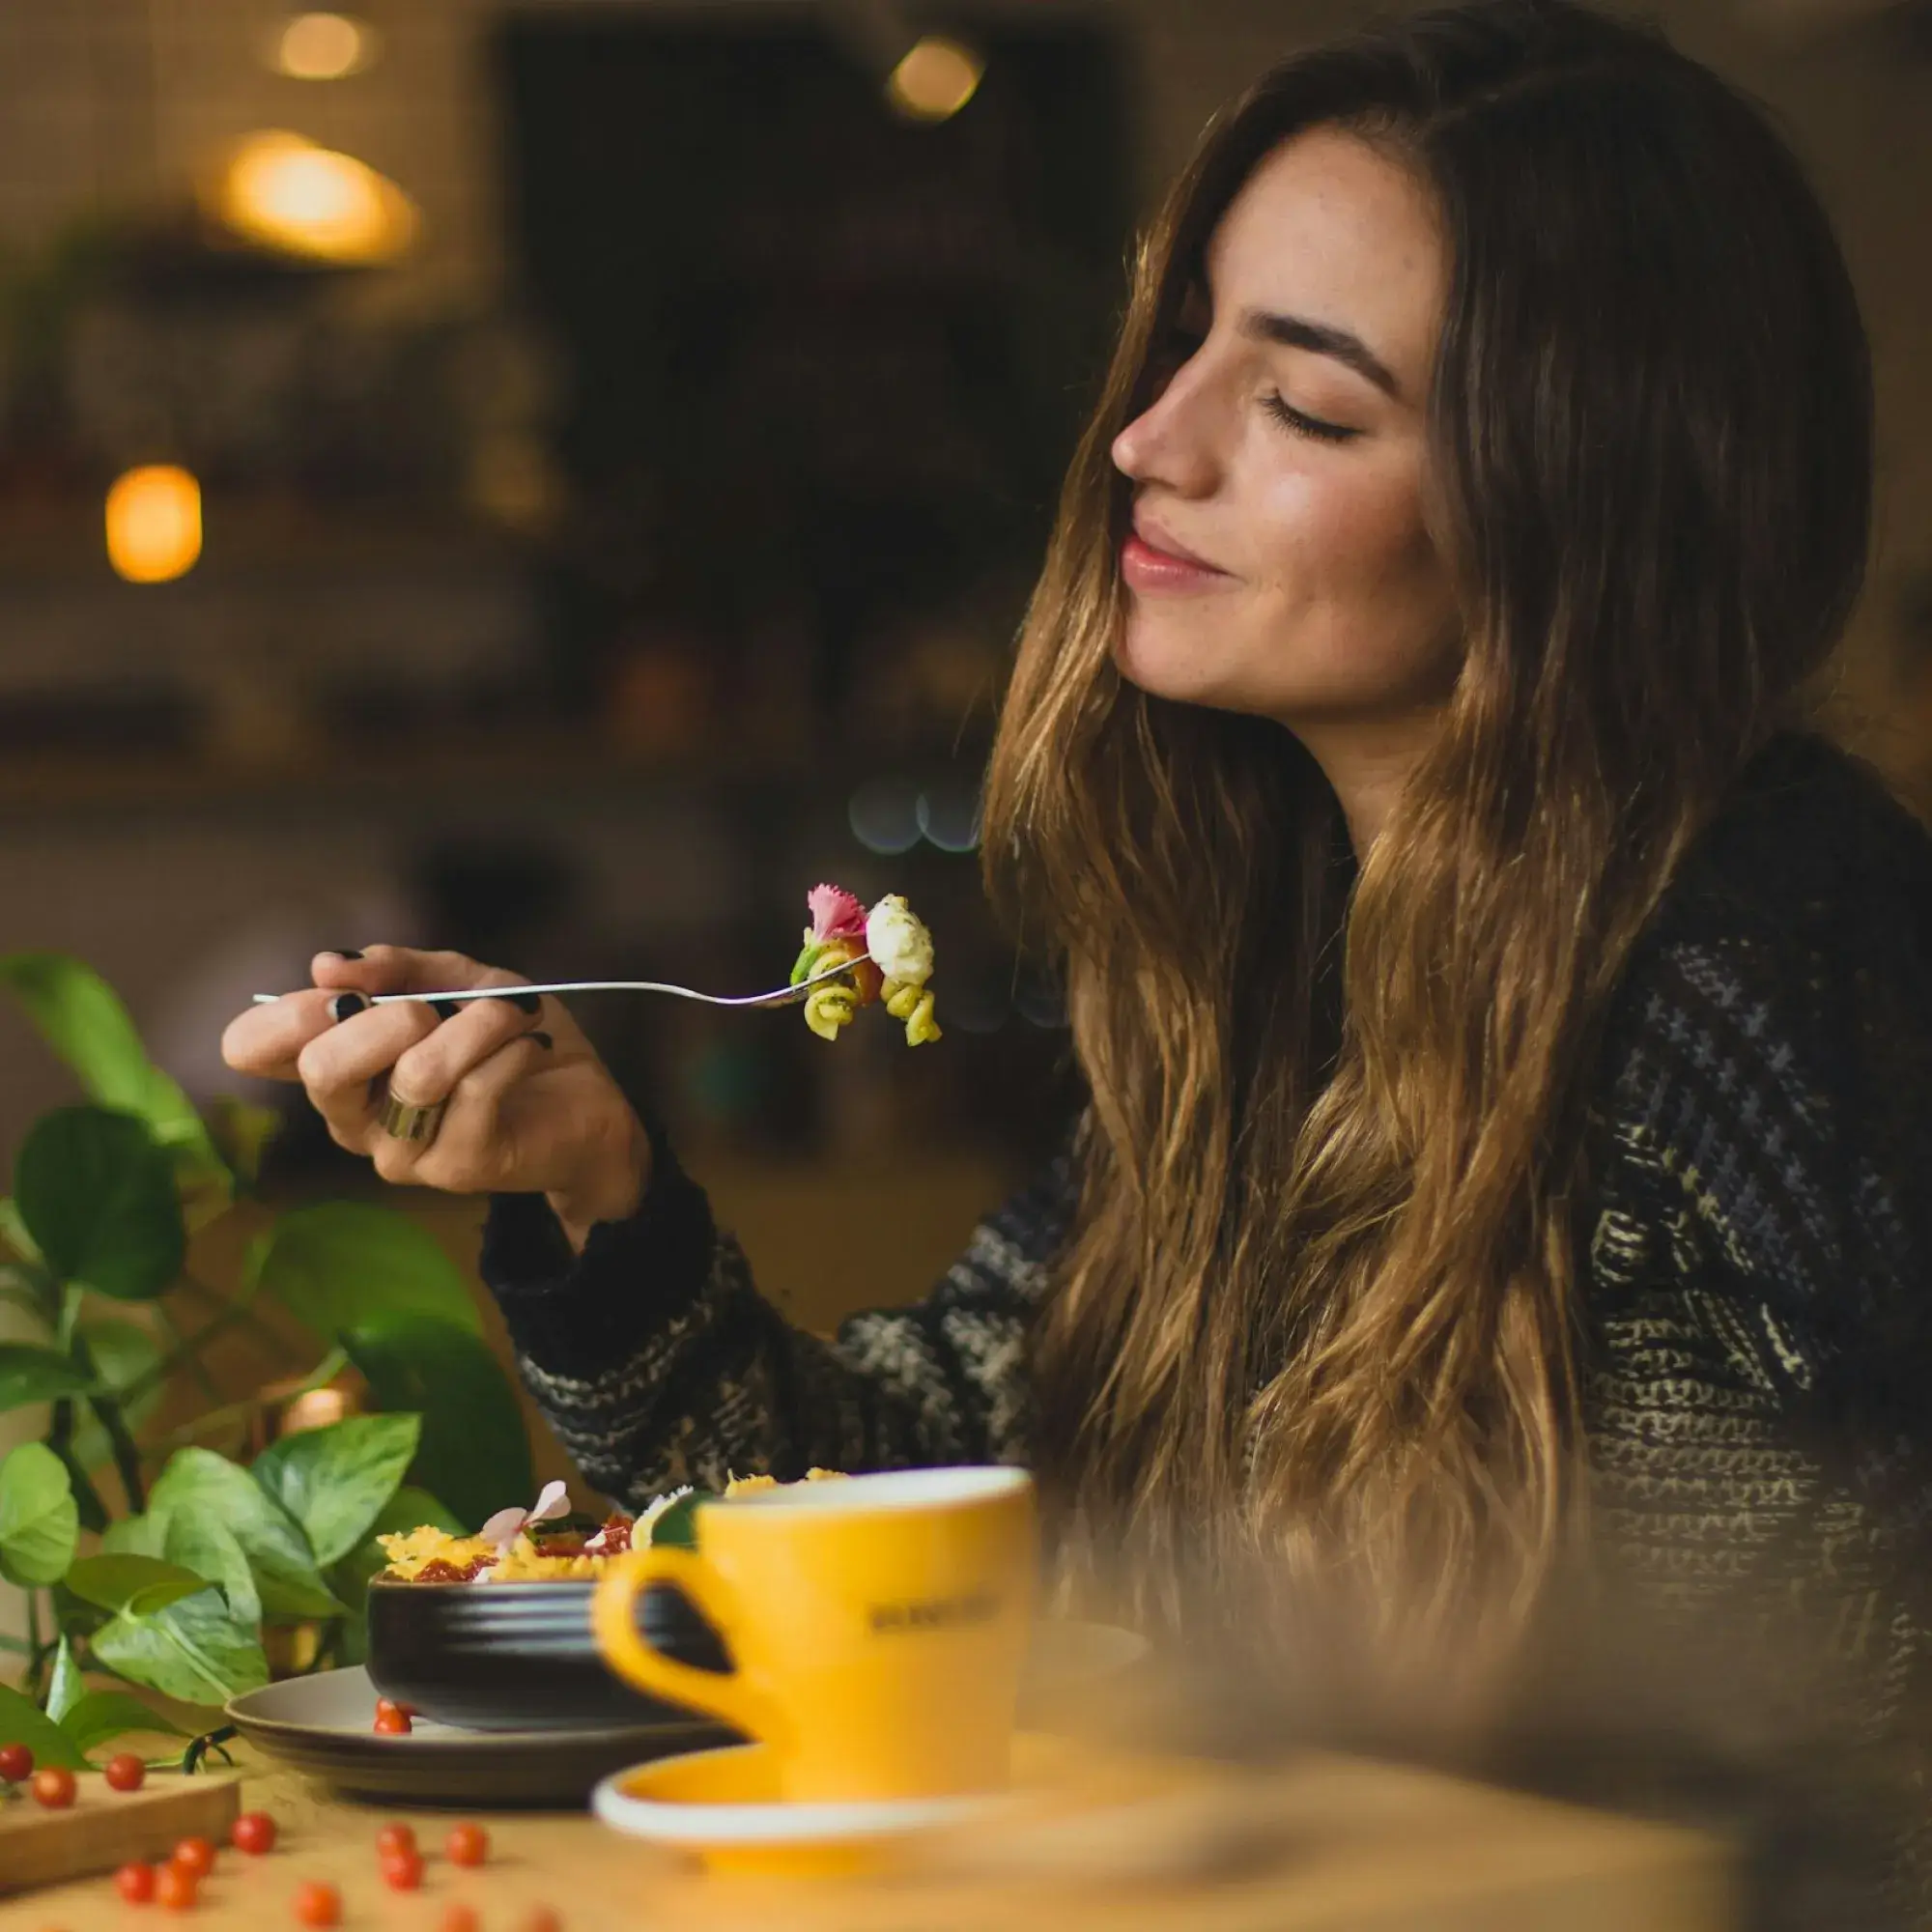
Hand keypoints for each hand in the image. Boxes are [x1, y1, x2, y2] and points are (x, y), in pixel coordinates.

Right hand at [221, 947, 650, 1249]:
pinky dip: (513, 1050)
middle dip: (387, 1017)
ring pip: (418, 1074)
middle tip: (434, 1008)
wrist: (588, 1104)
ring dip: (478, 1026)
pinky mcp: (457, 1166)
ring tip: (514, 1014)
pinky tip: (532, 1046)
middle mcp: (353, 1117)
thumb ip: (396, 967)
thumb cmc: (508, 1039)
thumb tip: (327, 965)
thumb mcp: (457, 981)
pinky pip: (477, 1090)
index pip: (251, 1049)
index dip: (283, 1013)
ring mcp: (400, 1151)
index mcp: (336, 1066)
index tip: (340, 989)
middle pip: (323, 1068)